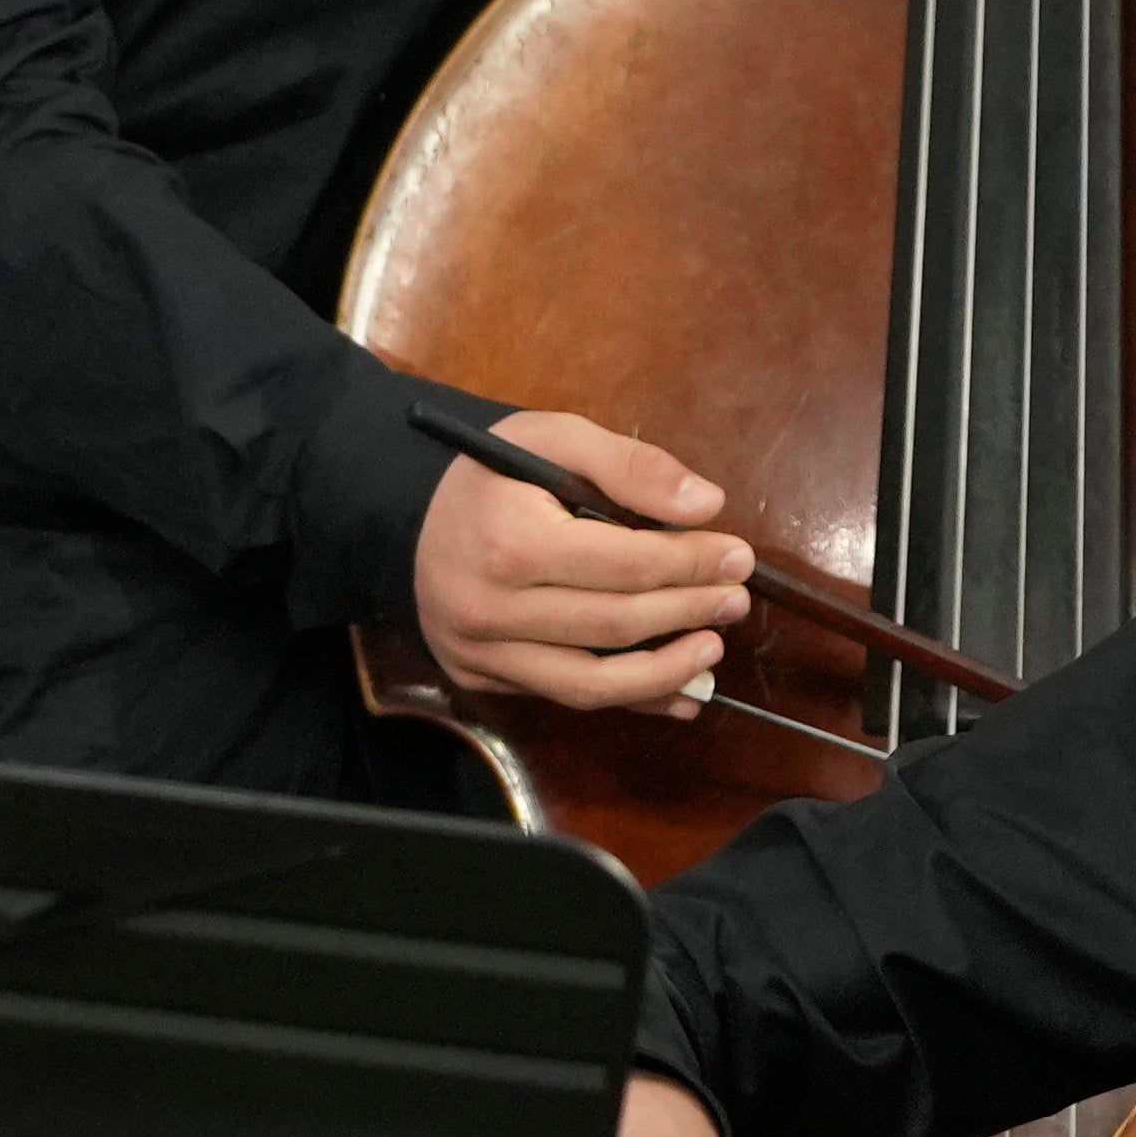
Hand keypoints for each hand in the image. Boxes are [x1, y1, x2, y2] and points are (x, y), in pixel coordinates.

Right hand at [406, 404, 751, 707]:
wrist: (398, 516)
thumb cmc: (486, 474)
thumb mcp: (553, 437)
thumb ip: (630, 465)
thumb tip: (705, 506)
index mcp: (511, 542)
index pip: (624, 564)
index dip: (692, 564)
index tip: (737, 557)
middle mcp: (489, 608)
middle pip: (614, 624)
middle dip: (688, 612)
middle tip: (735, 601)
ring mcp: (479, 650)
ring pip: (589, 683)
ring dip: (664, 672)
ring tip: (710, 650)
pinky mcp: (478, 676)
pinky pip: (563, 697)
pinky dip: (628, 699)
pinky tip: (676, 691)